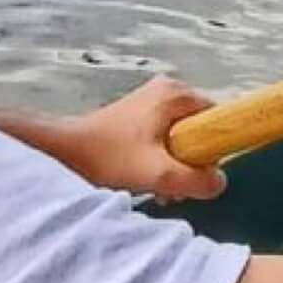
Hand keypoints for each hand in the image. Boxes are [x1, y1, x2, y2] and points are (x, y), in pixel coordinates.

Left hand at [68, 78, 227, 202]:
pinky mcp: (136, 117)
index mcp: (175, 94)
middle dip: (192, 163)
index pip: (217, 119)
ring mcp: (149, 103)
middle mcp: (165, 91)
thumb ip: (197, 180)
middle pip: (199, 131)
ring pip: (180, 139)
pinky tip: (147, 182)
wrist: (63, 153)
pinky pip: (163, 141)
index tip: (200, 174)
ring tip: (161, 191)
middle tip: (177, 188)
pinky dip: (160, 162)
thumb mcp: (160, 174)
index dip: (214, 150)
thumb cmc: (110, 157)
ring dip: (175, 168)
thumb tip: (219, 182)